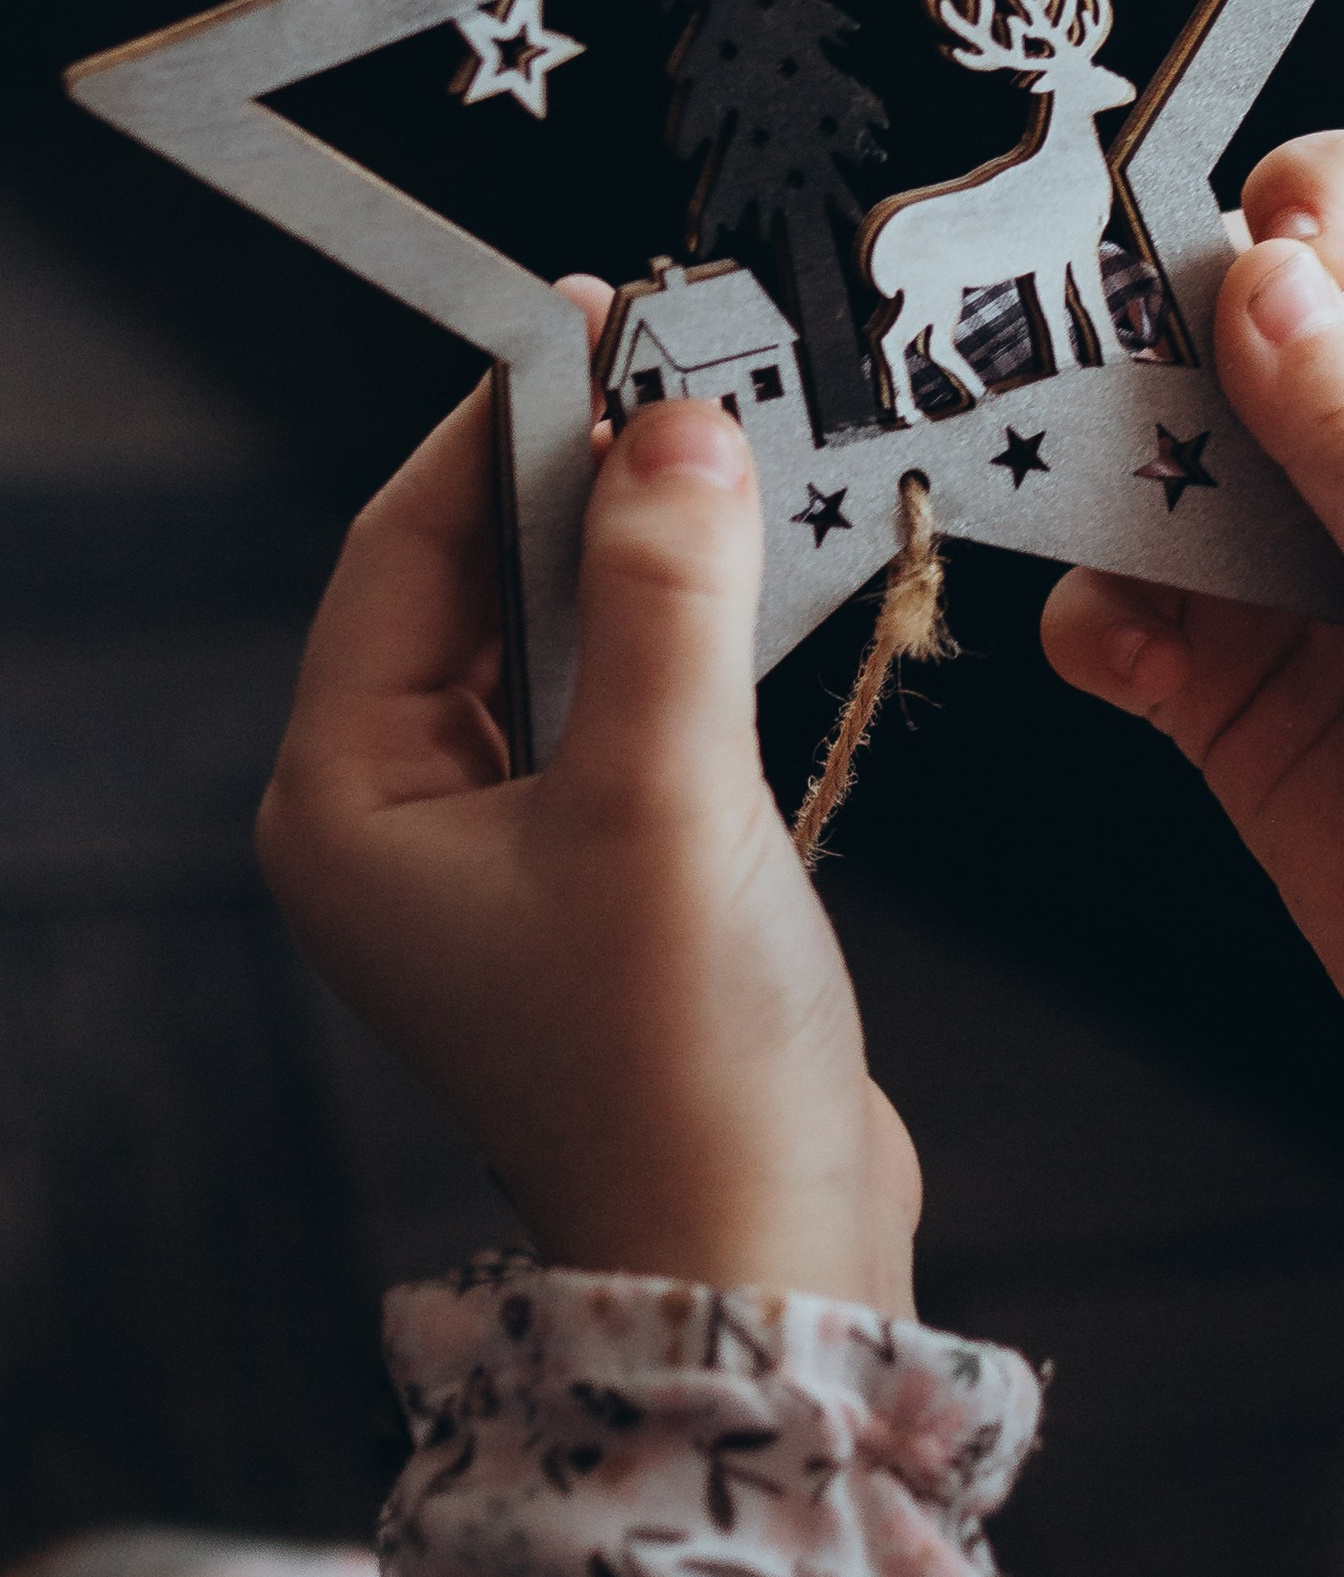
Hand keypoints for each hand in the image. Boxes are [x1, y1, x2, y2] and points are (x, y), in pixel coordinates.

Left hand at [258, 295, 916, 1304]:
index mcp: (347, 801)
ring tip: (736, 450)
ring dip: (643, 554)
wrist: (762, 1259)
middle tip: (688, 367)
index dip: (503, 424)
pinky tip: (754, 580)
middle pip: (475, 585)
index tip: (600, 317)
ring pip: (559, 644)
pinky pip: (624, 711)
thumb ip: (666, 593)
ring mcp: (499, 857)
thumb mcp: (668, 798)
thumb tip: (677, 422)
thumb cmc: (677, 1066)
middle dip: (580, 478)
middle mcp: (399, 822)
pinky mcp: (600, 882)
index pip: (405, 548)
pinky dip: (685, 639)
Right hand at [1043, 133, 1343, 1164]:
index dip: (1312, 202)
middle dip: (1156, 344)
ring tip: (1109, 534)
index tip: (1249, 262)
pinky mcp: (1232, 690)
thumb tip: (1257, 272)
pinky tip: (1125, 656)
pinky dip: (1098, 622)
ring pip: (1157, 469)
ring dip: (1109, 486)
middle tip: (1106, 388)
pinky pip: (1124, 615)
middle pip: (1236, 326)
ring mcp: (1298, 577)